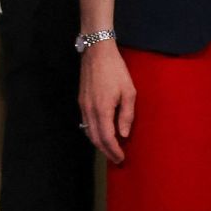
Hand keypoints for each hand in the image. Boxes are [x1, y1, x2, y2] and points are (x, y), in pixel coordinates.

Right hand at [78, 41, 134, 164]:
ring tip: (109, 149)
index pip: (107, 138)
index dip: (114, 151)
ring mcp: (83, 106)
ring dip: (98, 143)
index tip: (121, 158)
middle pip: (95, 139)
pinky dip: (92, 133)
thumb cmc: (116, 70)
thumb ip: (126, 115)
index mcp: (102, 110)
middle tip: (116, 159)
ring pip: (88, 132)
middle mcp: (89, 111)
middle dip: (106, 151)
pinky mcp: (81, 100)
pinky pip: (85, 123)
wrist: (97, 51)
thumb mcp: (129, 91)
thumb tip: (123, 134)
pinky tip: (100, 133)